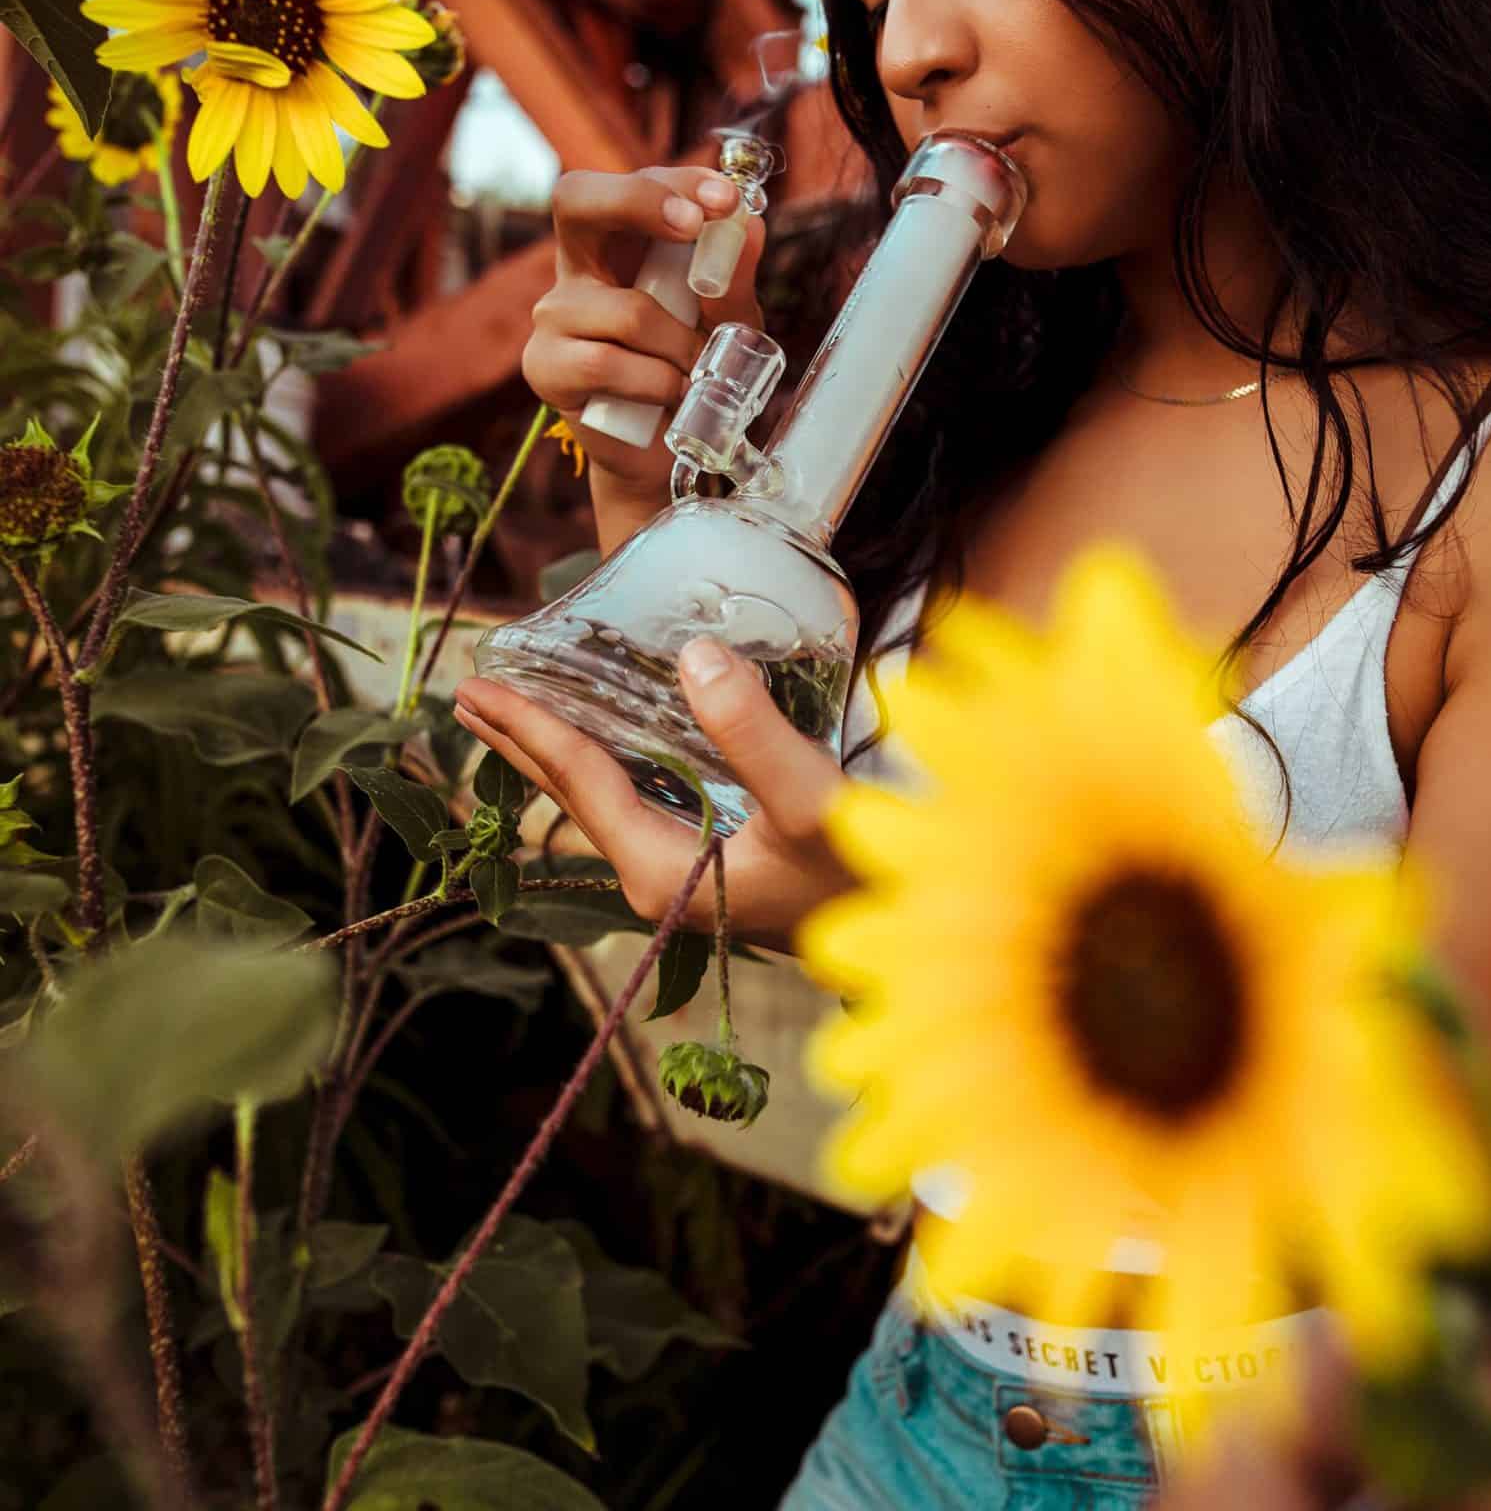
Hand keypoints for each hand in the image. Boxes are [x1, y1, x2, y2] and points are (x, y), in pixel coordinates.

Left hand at [453, 635, 856, 952]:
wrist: (923, 933)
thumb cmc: (868, 876)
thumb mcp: (810, 802)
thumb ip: (751, 733)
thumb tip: (693, 657)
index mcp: (661, 867)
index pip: (580, 782)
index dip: (530, 727)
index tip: (480, 684)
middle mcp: (660, 875)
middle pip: (573, 795)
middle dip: (520, 742)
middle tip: (466, 694)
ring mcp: (686, 872)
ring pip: (603, 798)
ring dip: (559, 751)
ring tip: (516, 713)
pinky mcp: (717, 861)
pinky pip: (641, 798)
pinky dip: (611, 759)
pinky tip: (613, 741)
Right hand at [524, 165, 765, 512]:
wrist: (666, 449)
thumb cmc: (692, 370)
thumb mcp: (728, 323)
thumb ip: (733, 280)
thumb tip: (748, 225)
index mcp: (620, 242)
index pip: (632, 184)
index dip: (674, 182)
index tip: (724, 200)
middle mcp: (578, 267)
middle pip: (576, 198)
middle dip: (639, 203)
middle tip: (692, 225)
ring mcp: (554, 314)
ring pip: (627, 310)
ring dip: (681, 346)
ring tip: (697, 371)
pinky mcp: (544, 365)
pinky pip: (607, 363)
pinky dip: (654, 383)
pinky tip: (666, 397)